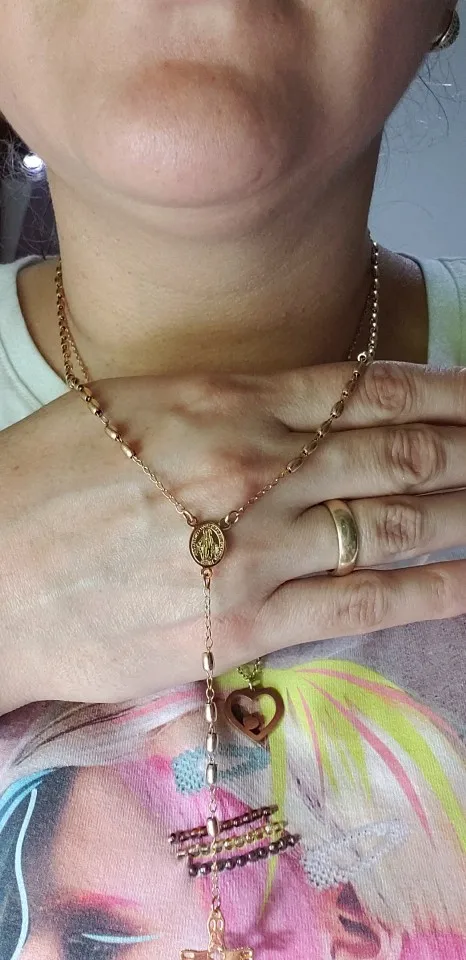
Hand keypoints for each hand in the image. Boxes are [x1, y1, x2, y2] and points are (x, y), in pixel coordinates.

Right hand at [1, 362, 464, 709]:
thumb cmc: (44, 480)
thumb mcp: (132, 405)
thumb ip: (227, 405)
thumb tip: (306, 407)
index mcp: (228, 399)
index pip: (369, 387)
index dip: (443, 390)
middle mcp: (260, 466)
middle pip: (398, 452)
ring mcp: (259, 548)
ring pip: (394, 526)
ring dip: (463, 514)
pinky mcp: (246, 626)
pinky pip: (359, 604)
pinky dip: (426, 592)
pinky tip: (465, 584)